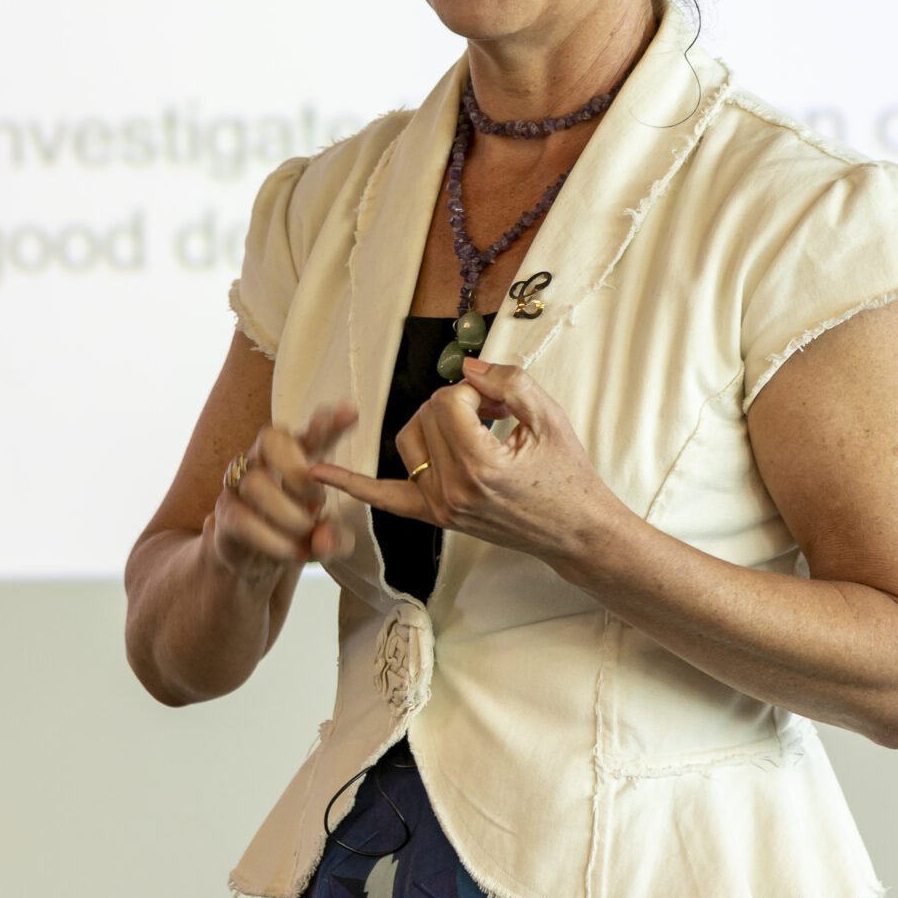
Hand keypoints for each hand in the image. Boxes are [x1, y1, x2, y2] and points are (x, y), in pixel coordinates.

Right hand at [212, 402, 358, 575]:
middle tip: (318, 500)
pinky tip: (293, 551)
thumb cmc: (296, 535)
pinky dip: (272, 539)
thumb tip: (324, 539)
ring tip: (305, 531)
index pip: (311, 434)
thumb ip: (335, 538)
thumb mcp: (326, 538)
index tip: (350, 412)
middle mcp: (266, 462)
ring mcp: (241, 486)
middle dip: (295, 466)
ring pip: (255, 482)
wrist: (256, 564)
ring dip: (286, 511)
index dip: (328, 424)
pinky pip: (243, 518)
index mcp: (297, 458)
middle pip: (270, 438)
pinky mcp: (227, 514)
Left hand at [311, 358, 620, 567]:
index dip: (475, 390)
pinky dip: (353, 484)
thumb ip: (507, 381)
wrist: (576, 530)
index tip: (501, 403)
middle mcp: (452, 491)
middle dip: (459, 402)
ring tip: (472, 427)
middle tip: (495, 413)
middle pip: (427, 415)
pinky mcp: (437, 516)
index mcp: (479, 466)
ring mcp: (440, 507)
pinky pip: (386, 498)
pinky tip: (321, 472)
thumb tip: (467, 367)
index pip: (447, 400)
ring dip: (433, 422)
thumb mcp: (548, 417)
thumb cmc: (568, 475)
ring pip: (408, 440)